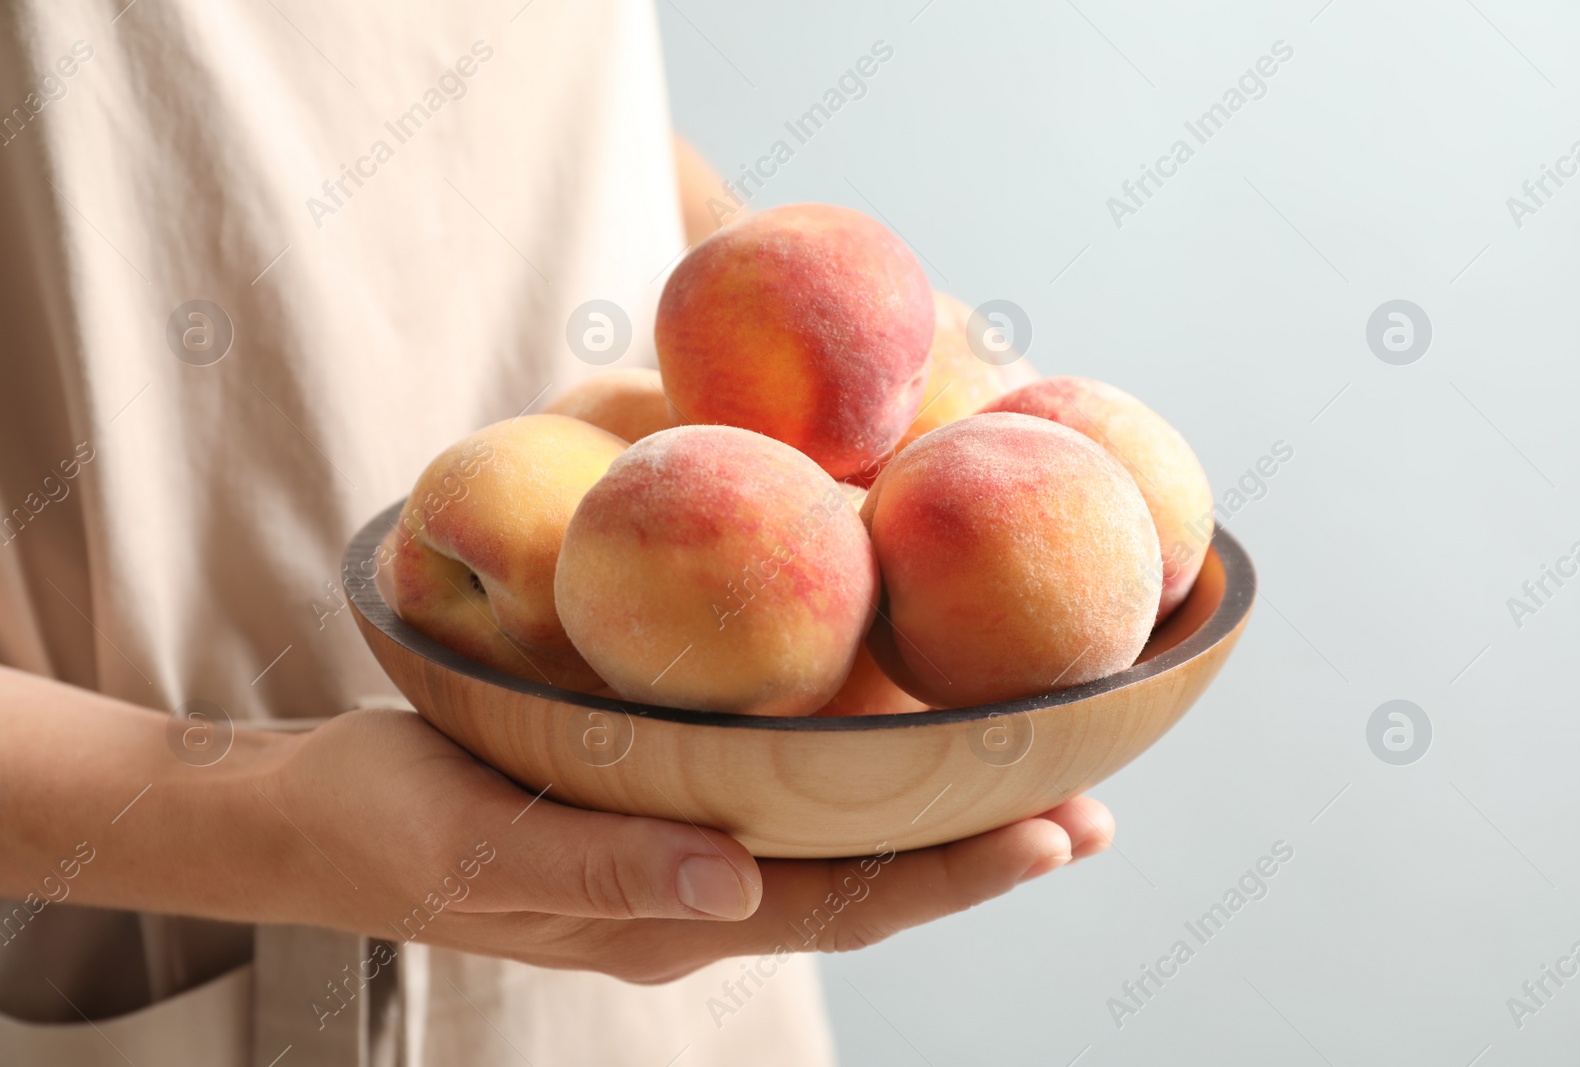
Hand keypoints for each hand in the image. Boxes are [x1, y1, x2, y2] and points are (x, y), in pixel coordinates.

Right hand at [262, 709, 1114, 982]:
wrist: (311, 817)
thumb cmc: (385, 825)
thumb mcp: (476, 847)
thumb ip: (602, 868)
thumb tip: (736, 883)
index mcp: (665, 919)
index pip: (841, 906)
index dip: (952, 875)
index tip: (1054, 834)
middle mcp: (693, 898)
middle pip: (864, 886)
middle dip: (980, 855)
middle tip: (1089, 811)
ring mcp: (677, 862)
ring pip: (834, 850)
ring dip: (937, 823)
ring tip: (1033, 785)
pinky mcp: (653, 811)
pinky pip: (780, 806)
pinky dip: (858, 784)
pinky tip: (891, 741)